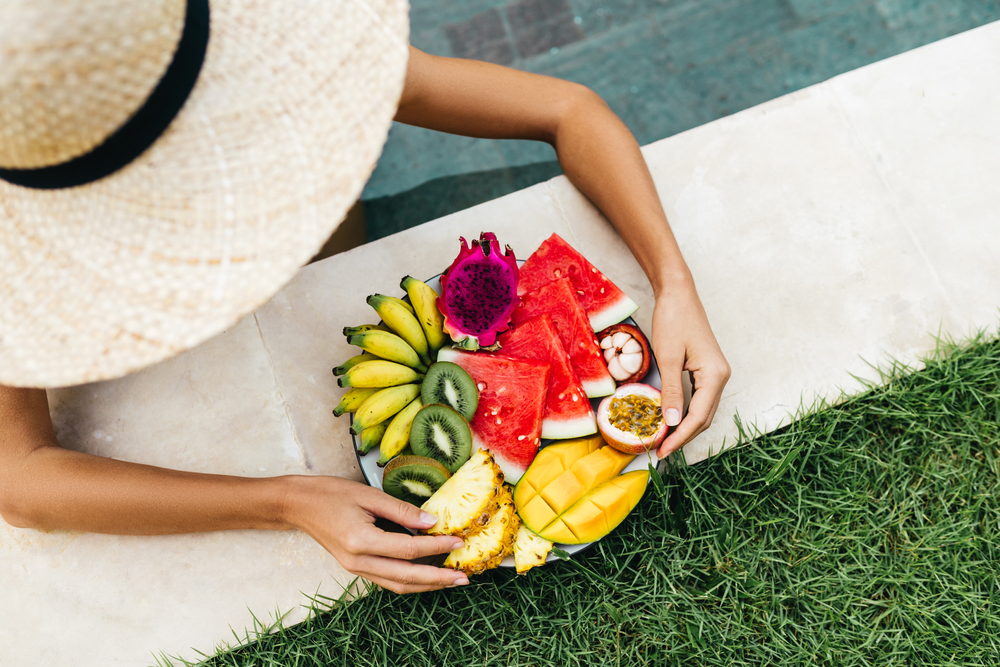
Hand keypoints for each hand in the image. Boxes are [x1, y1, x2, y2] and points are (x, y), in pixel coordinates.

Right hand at [284, 475, 467, 593]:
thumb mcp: (368, 495)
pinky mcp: (356, 568)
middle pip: (406, 577)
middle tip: (463, 576)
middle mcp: (359, 561)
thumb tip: (431, 521)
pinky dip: (410, 581)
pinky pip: (387, 581)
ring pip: (398, 585)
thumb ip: (401, 510)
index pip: (409, 549)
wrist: (298, 505)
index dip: (437, 546)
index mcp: (362, 541)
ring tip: (451, 581)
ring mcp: (356, 568)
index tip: (458, 541)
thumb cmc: (330, 494)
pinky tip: (426, 576)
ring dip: (427, 585)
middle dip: (438, 579)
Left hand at [650, 275, 730, 458]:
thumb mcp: (668, 357)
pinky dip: (686, 413)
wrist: (678, 294)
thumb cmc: (673, 320)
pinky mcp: (708, 370)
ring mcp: (716, 373)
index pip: (698, 417)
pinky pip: (699, 399)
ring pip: (703, 410)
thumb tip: (670, 423)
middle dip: (683, 437)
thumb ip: (671, 391)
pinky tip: (670, 419)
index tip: (662, 450)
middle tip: (660, 450)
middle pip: (704, 418)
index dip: (680, 437)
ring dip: (685, 427)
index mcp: (715, 375)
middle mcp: (721, 377)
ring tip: (663, 440)